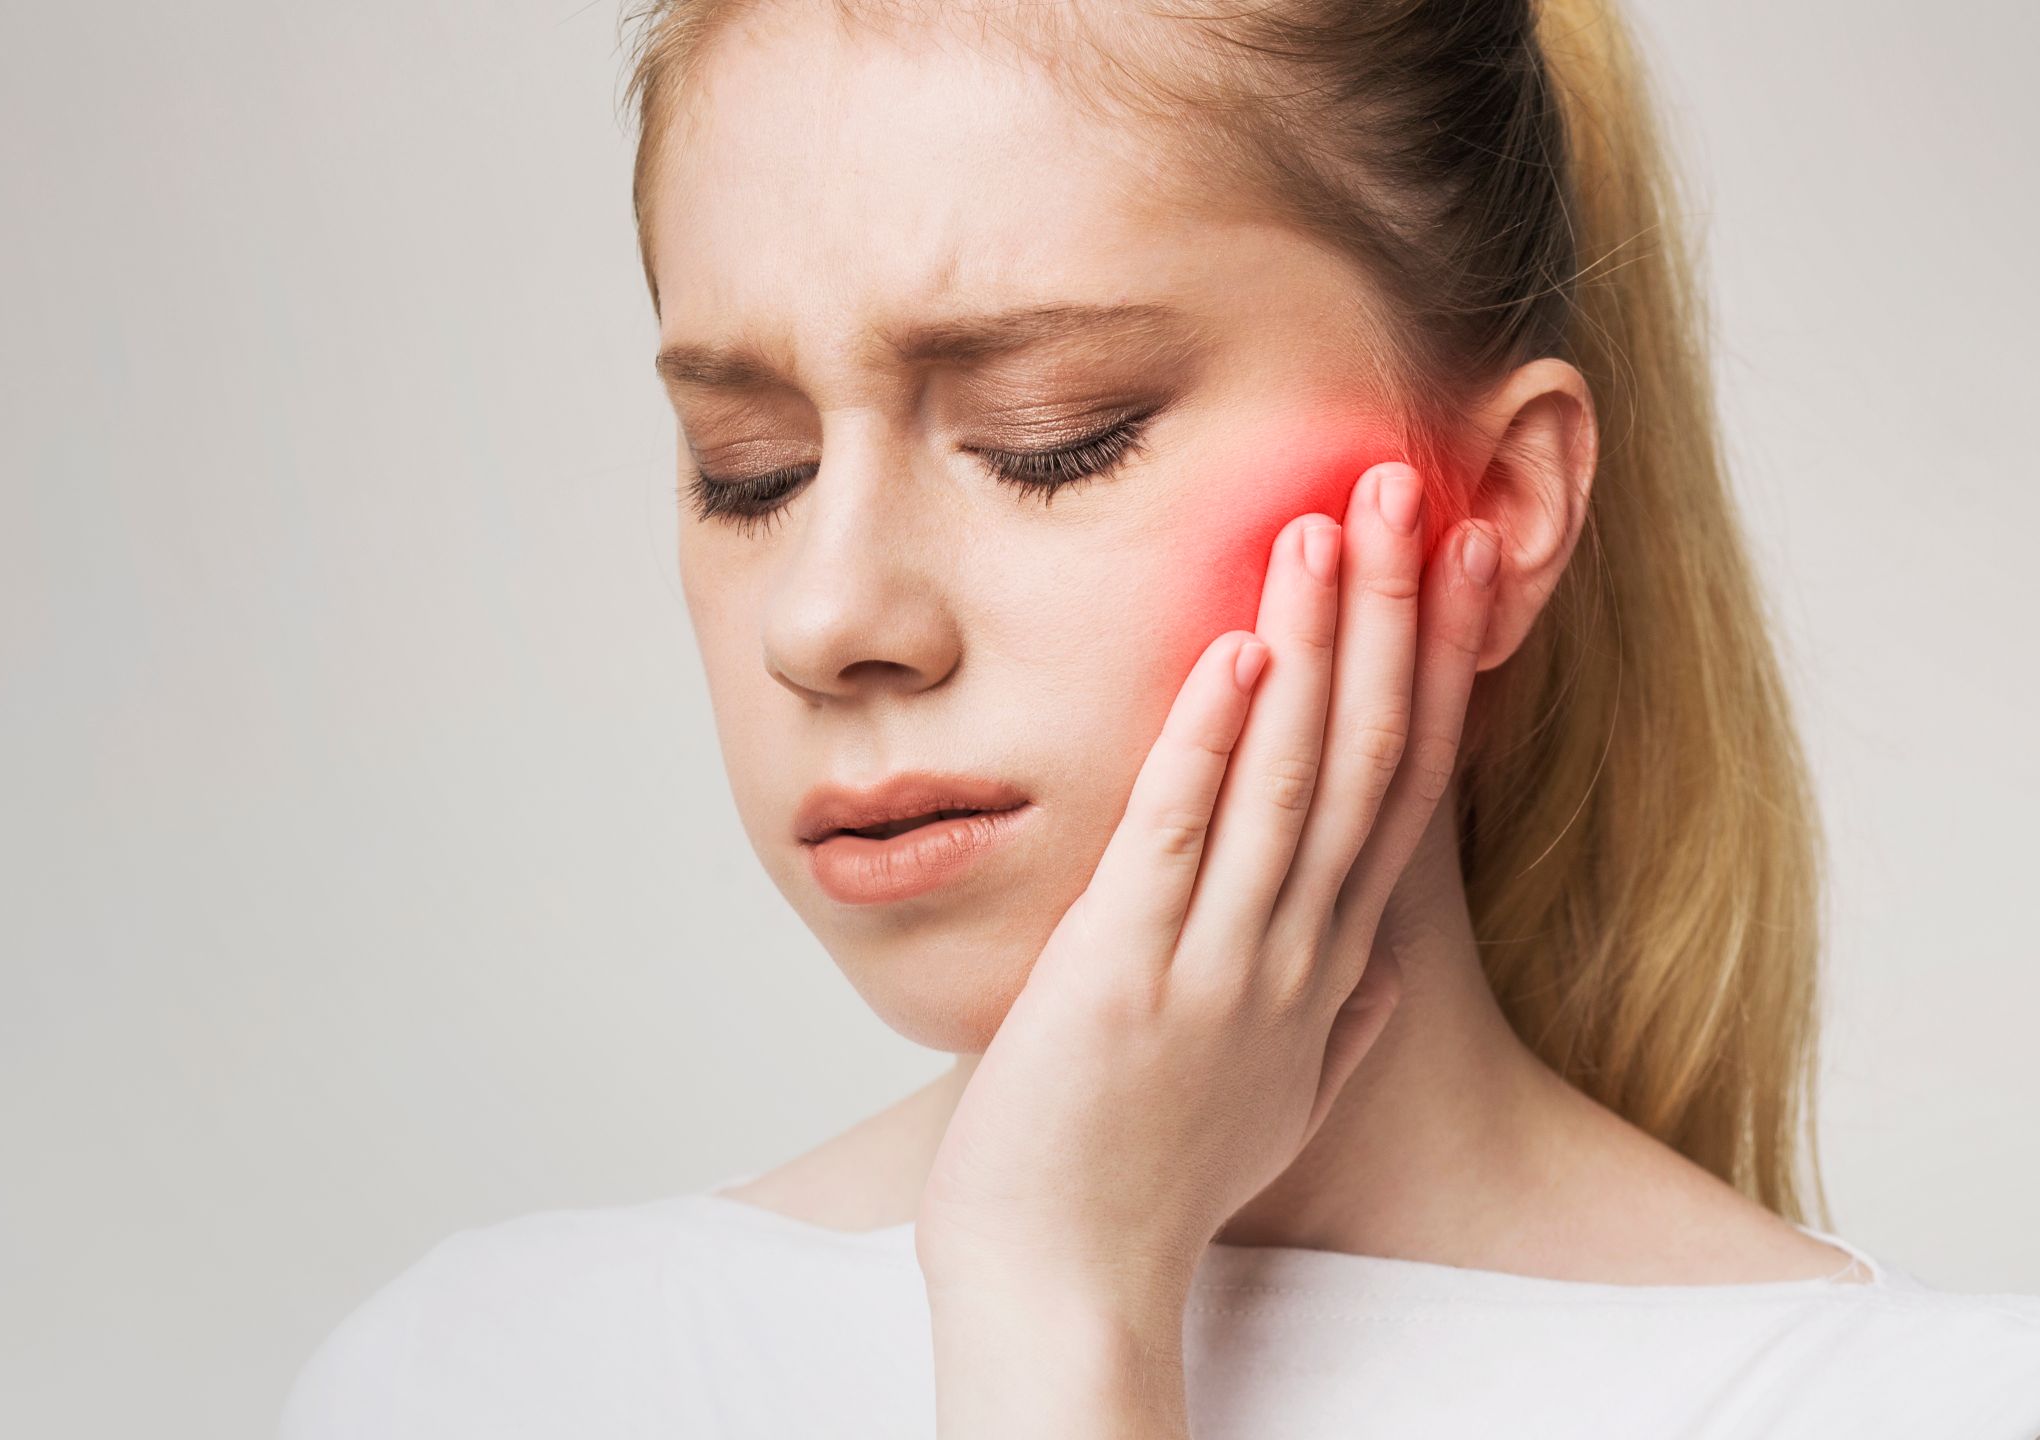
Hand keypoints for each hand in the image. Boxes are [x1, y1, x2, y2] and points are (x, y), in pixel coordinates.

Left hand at [914, 461, 1502, 1312]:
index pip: (1408, 792)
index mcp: (1325, 971)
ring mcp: (1218, 964)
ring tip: (1332, 521)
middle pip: (1371, 757)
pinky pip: (1182, 838)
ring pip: (1293, 778)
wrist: (1067, 1280)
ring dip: (1316, 643)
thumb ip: (1332, 1031)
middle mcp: (1294, 955)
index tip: (1465, 563)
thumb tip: (1374, 978)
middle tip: (1410, 483)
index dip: (1440, 669)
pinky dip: (1210, 742)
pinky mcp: (1129, 974)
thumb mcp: (1270, 1106)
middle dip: (1393, 614)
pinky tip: (1233, 652)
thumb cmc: (1148, 1183)